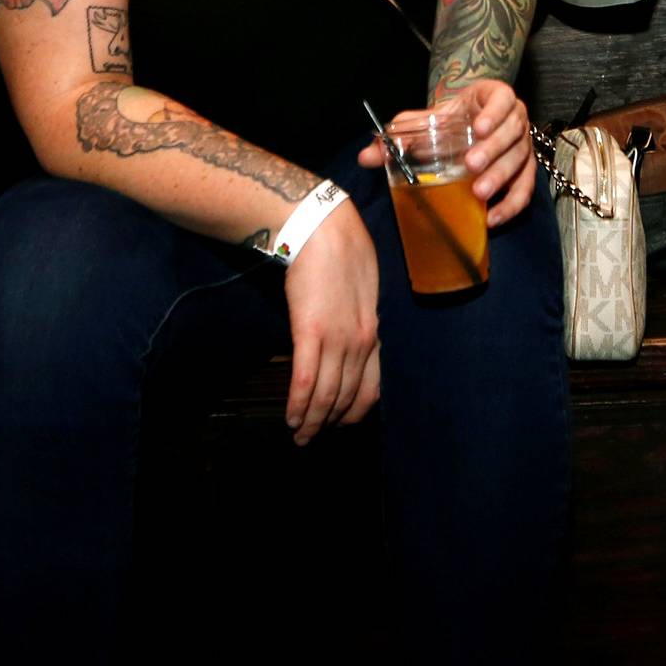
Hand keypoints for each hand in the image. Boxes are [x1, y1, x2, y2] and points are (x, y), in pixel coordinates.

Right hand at [280, 202, 378, 447]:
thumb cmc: (342, 251)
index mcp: (373, 332)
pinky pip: (305, 380)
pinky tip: (292, 417)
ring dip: (312, 421)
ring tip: (300, 435)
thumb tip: (348, 338)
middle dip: (330, 423)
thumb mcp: (363, 289)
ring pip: (326, 396)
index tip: (341, 424)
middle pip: (346, 397)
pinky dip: (299, 404)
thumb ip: (359, 318)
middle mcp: (359, 343)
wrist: (323, 228)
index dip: (354, 412)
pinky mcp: (310, 332)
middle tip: (313, 437)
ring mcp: (336, 340)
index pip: (370, 388)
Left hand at [357, 82, 535, 226]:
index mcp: (495, 98)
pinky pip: (525, 189)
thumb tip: (366, 156)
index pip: (503, 100)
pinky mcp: (525, 171)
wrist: (468, 128)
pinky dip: (511, 204)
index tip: (477, 128)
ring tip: (479, 192)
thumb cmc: (449, 122)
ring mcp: (523, 146)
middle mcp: (515, 120)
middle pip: (512, 133)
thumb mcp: (426, 122)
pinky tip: (492, 217)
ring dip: (501, 177)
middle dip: (493, 150)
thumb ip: (399, 134)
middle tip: (471, 165)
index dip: (494, 113)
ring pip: (520, 161)